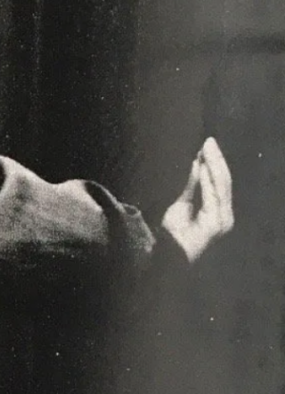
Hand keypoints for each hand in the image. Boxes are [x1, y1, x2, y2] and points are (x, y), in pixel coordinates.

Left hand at [160, 136, 233, 261]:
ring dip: (213, 166)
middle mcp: (225, 214)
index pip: (220, 181)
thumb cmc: (175, 231)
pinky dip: (207, 181)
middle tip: (209, 141)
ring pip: (221, 186)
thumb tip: (198, 163)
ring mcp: (222, 220)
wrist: (168, 252)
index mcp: (220, 209)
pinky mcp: (215, 224)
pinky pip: (212, 198)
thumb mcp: (183, 202)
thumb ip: (193, 185)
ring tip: (207, 150)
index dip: (215, 162)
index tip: (207, 145)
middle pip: (224, 181)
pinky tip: (203, 167)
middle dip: (216, 160)